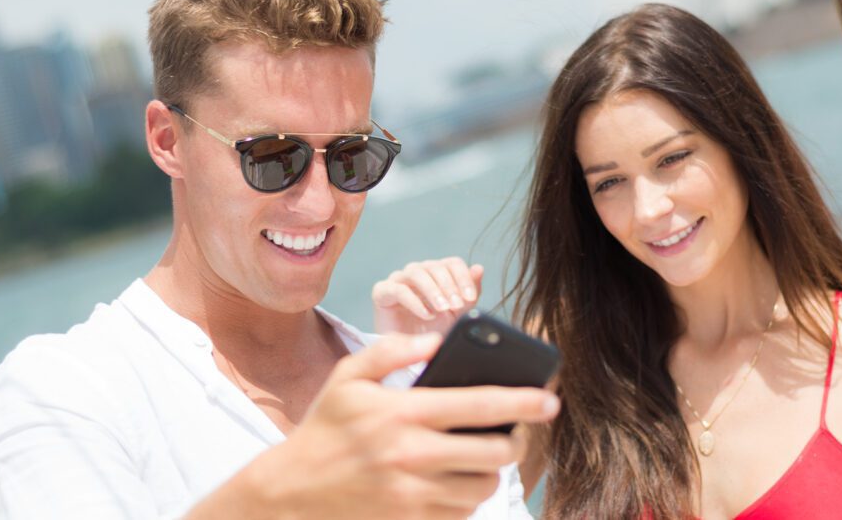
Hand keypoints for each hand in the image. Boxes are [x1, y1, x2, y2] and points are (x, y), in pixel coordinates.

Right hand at [192, 333, 559, 519]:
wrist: (291, 491)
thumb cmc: (326, 427)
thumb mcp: (348, 376)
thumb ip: (391, 349)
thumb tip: (437, 340)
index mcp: (403, 413)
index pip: (480, 405)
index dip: (523, 401)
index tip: (551, 398)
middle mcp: (412, 455)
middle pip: (494, 452)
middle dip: (516, 440)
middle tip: (517, 432)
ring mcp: (412, 494)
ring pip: (483, 486)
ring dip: (492, 471)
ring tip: (484, 455)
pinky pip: (461, 512)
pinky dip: (469, 496)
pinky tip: (458, 478)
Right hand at [373, 257, 482, 334]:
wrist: (408, 354)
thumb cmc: (432, 330)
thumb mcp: (457, 314)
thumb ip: (469, 292)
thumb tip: (479, 268)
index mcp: (437, 273)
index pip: (452, 263)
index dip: (463, 277)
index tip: (470, 297)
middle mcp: (417, 271)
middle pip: (435, 267)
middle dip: (449, 286)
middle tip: (456, 306)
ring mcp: (398, 279)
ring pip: (416, 273)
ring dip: (433, 291)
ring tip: (443, 309)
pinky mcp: (382, 292)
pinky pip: (398, 289)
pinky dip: (415, 302)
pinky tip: (427, 315)